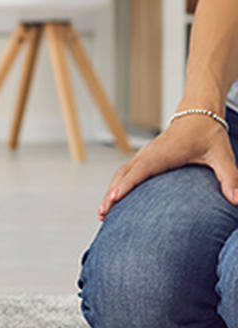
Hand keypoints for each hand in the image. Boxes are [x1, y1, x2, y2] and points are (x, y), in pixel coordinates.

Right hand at [99, 114, 236, 219]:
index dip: (125, 185)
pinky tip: (115, 198)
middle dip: (111, 194)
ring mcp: (145, 155)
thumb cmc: (209, 134)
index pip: (140, 171)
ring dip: (111, 191)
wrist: (198, 113)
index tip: (113, 199)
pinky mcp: (145, 157)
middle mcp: (149, 154)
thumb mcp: (223, 156)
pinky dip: (117, 184)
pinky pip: (125, 171)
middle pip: (123, 174)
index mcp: (163, 154)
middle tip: (102, 214)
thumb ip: (231, 179)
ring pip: (121, 173)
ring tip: (103, 213)